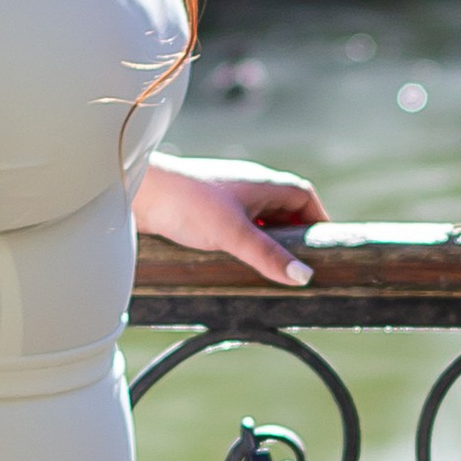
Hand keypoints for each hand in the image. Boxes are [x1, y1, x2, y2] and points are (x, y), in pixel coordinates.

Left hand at [133, 150, 328, 289]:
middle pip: (284, 211)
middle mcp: (248, 187)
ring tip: (270, 272)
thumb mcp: (233, 234)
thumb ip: (267, 256)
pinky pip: (236, 227)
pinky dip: (244, 243)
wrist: (137, 190)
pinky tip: (238, 263)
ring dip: (266, 243)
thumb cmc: (186, 203)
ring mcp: (226, 199)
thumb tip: (304, 277)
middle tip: (298, 268)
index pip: (304, 198)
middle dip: (293, 238)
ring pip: (259, 220)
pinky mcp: (206, 212)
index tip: (322, 249)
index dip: (317, 221)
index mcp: (263, 183)